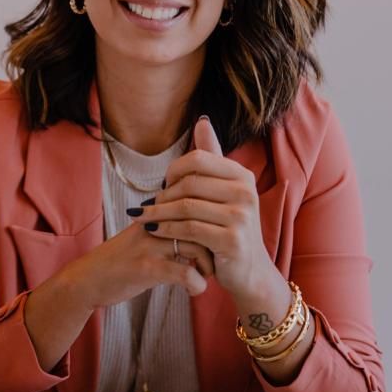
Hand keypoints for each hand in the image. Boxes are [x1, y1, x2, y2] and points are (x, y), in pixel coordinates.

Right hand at [60, 217, 214, 311]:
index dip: (210, 224)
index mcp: (153, 214)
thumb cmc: (118, 260)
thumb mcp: (141, 236)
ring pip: (197, 245)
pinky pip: (185, 273)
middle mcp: (153, 224)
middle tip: (215, 260)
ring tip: (206, 275)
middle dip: (214, 243)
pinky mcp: (146, 269)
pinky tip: (194, 291)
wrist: (87, 279)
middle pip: (200, 222)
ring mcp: (149, 246)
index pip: (193, 205)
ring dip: (209, 265)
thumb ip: (165, 227)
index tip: (214, 241)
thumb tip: (195, 226)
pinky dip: (197, 284)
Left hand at [126, 115, 273, 299]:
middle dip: (163, 194)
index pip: (197, 159)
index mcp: (242, 175)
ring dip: (158, 213)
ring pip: (186, 206)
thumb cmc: (230, 227)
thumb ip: (212, 157)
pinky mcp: (232, 241)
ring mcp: (241, 217)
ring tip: (142, 218)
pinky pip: (189, 229)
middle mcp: (246, 192)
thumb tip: (201, 121)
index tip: (162, 184)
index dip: (174, 170)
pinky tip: (153, 231)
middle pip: (189, 183)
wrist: (249, 270)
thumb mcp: (224, 190)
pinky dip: (167, 229)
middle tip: (147, 205)